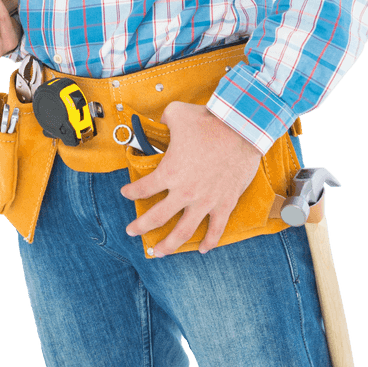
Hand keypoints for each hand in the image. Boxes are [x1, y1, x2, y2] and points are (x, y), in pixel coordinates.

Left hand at [120, 101, 261, 255]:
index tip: (126, 193)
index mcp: (169, 172)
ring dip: (170, 244)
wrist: (241, 129)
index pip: (142, 189)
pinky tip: (202, 249)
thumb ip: (163, 121)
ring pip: (183, 231)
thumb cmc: (208, 122)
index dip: (130, 192)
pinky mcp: (225, 203)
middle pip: (157, 217)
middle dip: (141, 227)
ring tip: (160, 252)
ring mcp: (205, 202)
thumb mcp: (176, 114)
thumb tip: (161, 122)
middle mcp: (184, 192)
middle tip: (131, 231)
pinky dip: (209, 241)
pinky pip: (216, 229)